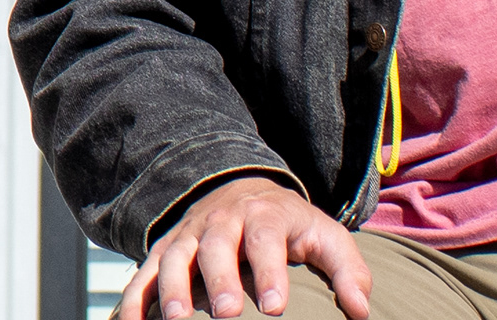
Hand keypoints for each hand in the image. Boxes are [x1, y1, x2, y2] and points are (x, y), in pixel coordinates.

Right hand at [116, 177, 369, 319]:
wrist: (242, 189)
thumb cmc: (292, 226)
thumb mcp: (327, 237)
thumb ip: (350, 272)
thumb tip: (362, 312)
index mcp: (263, 215)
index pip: (264, 239)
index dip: (269, 271)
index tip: (276, 307)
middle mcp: (219, 220)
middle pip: (214, 246)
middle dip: (217, 279)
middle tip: (226, 314)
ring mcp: (188, 233)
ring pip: (173, 256)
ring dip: (170, 287)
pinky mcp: (165, 248)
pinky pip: (144, 271)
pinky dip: (133, 296)